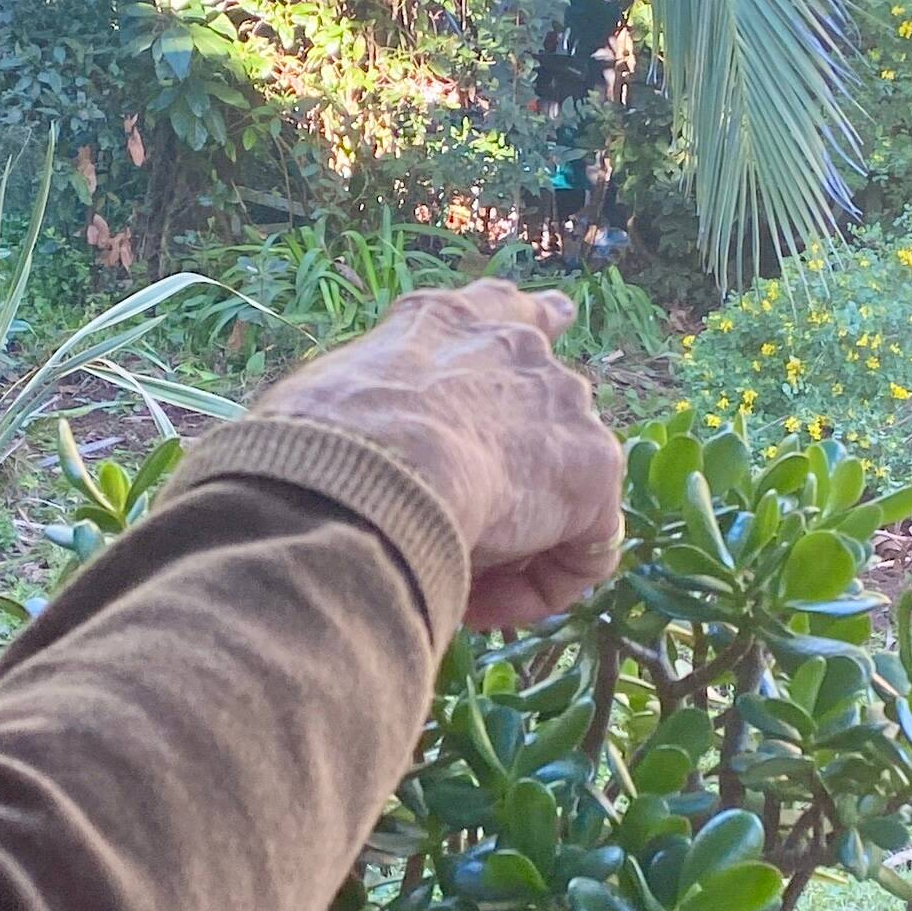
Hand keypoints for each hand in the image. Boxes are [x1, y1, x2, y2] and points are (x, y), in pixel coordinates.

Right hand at [252, 280, 624, 628]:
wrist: (372, 465)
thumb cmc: (319, 442)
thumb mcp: (323, 407)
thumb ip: (357, 420)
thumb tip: (336, 465)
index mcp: (448, 322)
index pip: (504, 307)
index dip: (532, 321)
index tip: (555, 317)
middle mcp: (520, 348)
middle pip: (555, 404)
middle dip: (523, 473)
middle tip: (464, 529)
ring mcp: (565, 406)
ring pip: (561, 493)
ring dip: (517, 541)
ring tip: (454, 577)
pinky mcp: (592, 470)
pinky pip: (582, 551)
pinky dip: (539, 589)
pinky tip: (485, 603)